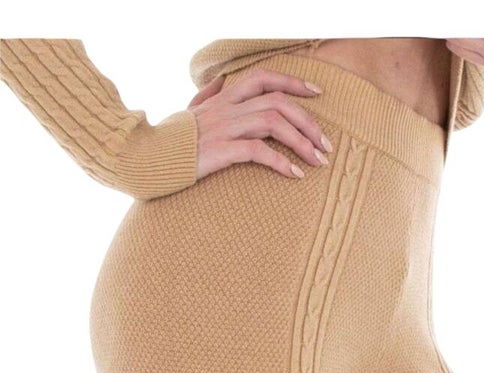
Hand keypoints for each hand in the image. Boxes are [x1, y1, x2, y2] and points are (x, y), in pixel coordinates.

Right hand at [185, 68, 332, 179]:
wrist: (148, 157)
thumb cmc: (171, 139)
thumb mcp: (189, 112)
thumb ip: (206, 96)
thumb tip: (217, 82)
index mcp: (224, 98)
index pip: (265, 78)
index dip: (294, 82)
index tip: (318, 93)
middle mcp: (227, 108)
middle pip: (279, 102)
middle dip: (309, 122)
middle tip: (327, 144)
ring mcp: (224, 127)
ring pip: (274, 123)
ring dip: (302, 142)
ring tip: (318, 161)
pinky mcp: (221, 150)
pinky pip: (259, 151)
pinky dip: (281, 162)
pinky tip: (294, 174)